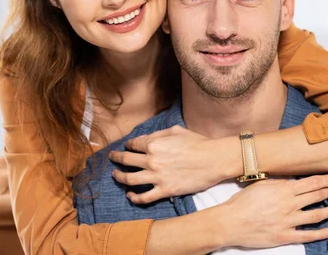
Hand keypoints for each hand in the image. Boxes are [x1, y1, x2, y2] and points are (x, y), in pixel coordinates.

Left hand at [110, 125, 225, 203]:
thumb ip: (158, 133)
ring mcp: (157, 177)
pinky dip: (134, 197)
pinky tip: (130, 195)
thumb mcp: (177, 130)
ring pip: (129, 179)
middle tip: (112, 158)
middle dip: (116, 159)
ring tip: (115, 176)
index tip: (126, 147)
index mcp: (154, 143)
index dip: (128, 145)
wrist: (214, 159)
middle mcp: (152, 160)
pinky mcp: (165, 191)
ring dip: (119, 177)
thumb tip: (144, 138)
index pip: (133, 145)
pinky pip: (144, 197)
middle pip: (126, 161)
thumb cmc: (198, 143)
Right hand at [220, 174, 327, 247]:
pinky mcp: (285, 236)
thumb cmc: (242, 202)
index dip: (326, 180)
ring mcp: (288, 221)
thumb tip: (292, 181)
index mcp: (283, 190)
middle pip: (316, 196)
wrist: (231, 222)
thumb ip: (278, 183)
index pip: (311, 183)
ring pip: (317, 214)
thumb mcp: (261, 185)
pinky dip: (322, 233)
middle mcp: (289, 204)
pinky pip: (308, 235)